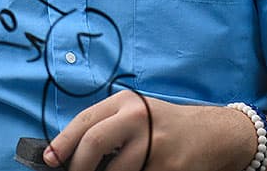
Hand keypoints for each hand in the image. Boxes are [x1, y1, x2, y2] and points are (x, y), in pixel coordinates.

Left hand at [46, 92, 256, 170]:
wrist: (215, 134)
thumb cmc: (166, 126)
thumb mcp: (137, 114)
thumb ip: (108, 126)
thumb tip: (70, 153)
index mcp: (125, 102)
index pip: (86, 121)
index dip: (63, 142)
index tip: (50, 159)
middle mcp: (139, 118)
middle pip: (95, 142)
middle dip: (78, 164)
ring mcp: (156, 142)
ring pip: (116, 169)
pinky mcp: (170, 166)